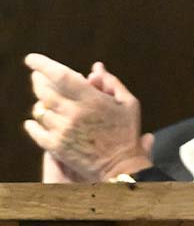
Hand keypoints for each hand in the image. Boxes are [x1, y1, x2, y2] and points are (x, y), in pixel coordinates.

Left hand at [24, 54, 152, 181]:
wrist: (121, 166)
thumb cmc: (127, 132)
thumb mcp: (129, 103)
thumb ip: (111, 83)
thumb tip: (95, 68)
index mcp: (92, 100)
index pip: (61, 76)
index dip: (43, 64)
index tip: (32, 59)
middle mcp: (73, 114)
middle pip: (44, 91)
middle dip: (37, 80)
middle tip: (37, 76)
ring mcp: (62, 131)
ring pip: (40, 110)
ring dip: (41, 102)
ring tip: (45, 99)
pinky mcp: (55, 147)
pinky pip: (35, 130)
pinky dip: (33, 124)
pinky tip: (36, 120)